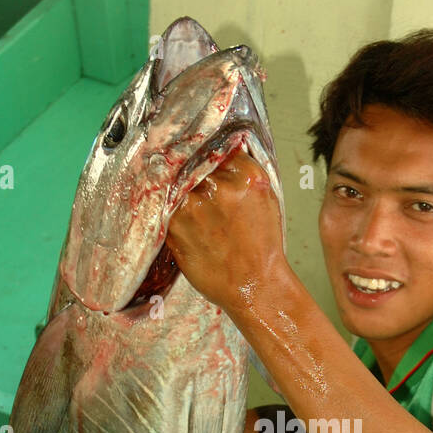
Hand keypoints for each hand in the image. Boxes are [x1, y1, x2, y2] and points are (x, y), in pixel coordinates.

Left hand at [166, 151, 286, 311]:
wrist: (254, 285)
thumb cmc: (261, 247)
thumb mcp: (266, 200)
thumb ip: (244, 172)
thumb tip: (224, 152)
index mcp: (247, 177)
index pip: (217, 148)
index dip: (208, 155)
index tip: (202, 158)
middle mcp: (220, 186)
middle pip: (193, 161)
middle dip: (192, 172)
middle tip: (198, 190)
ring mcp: (194, 204)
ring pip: (176, 181)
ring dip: (180, 191)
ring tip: (195, 211)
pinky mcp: (176, 223)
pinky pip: (166, 204)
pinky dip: (172, 209)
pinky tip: (187, 223)